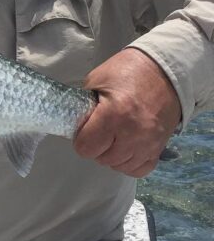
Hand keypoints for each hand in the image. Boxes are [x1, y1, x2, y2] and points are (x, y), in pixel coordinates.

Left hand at [73, 48, 181, 176]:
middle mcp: (132, 134)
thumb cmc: (127, 72)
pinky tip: (125, 148)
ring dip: (112, 155)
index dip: (80, 139)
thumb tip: (76, 127)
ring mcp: (149, 143)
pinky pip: (139, 169)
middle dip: (96, 146)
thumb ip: (84, 107)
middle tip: (99, 130)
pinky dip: (129, 162)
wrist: (165, 71)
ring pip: (120, 166)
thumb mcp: (96, 80)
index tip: (84, 129)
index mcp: (113, 115)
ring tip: (113, 137)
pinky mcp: (160, 147)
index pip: (86, 148)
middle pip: (102, 159)